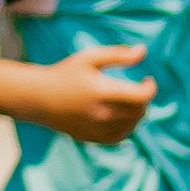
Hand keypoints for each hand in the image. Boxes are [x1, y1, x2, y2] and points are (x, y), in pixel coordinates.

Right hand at [30, 41, 154, 144]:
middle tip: (137, 89)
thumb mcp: (90, 57)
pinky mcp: (90, 138)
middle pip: (139, 112)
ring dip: (137, 114)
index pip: (141, 97)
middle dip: (143, 100)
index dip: (150, 88)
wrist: (39, 98)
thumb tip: (143, 52)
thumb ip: (118, 54)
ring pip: (131, 126)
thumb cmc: (65, 73)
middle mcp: (101, 114)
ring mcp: (95, 129)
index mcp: (102, 92)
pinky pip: (118, 137)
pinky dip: (126, 128)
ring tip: (129, 102)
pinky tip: (122, 116)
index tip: (147, 80)